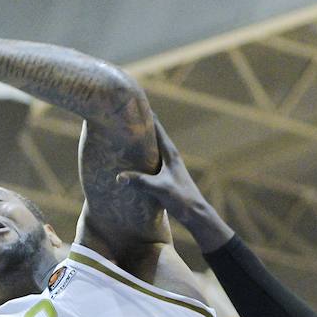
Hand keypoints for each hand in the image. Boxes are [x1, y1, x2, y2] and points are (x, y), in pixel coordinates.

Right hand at [118, 118, 233, 251]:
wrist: (197, 215)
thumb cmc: (182, 200)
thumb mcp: (160, 190)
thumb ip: (141, 182)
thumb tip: (119, 177)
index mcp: (170, 154)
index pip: (156, 128)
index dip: (146, 115)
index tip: (134, 101)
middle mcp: (171, 156)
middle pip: (154, 134)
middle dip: (141, 122)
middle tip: (126, 110)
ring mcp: (169, 165)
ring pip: (153, 145)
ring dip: (142, 137)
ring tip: (127, 128)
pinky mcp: (167, 175)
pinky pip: (152, 158)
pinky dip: (143, 152)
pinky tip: (134, 156)